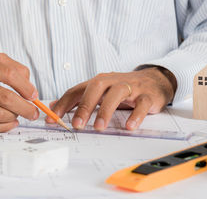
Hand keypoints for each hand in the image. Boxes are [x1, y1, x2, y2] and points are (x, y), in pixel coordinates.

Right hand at [0, 53, 38, 132]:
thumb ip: (11, 66)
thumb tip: (28, 85)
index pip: (8, 74)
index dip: (25, 86)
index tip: (33, 95)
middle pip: (4, 97)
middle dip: (24, 107)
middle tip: (33, 112)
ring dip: (13, 117)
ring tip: (18, 114)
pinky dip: (3, 127)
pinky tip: (10, 122)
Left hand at [46, 67, 176, 130]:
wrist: (154, 80)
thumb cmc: (122, 88)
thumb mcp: (99, 91)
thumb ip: (77, 98)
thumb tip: (52, 106)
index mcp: (98, 81)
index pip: (77, 90)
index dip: (64, 103)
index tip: (53, 119)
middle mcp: (112, 81)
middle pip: (95, 87)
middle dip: (84, 105)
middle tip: (77, 124)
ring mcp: (131, 87)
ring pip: (116, 94)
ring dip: (106, 110)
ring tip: (99, 127)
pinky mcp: (147, 95)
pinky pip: (141, 104)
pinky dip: (135, 115)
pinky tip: (129, 126)